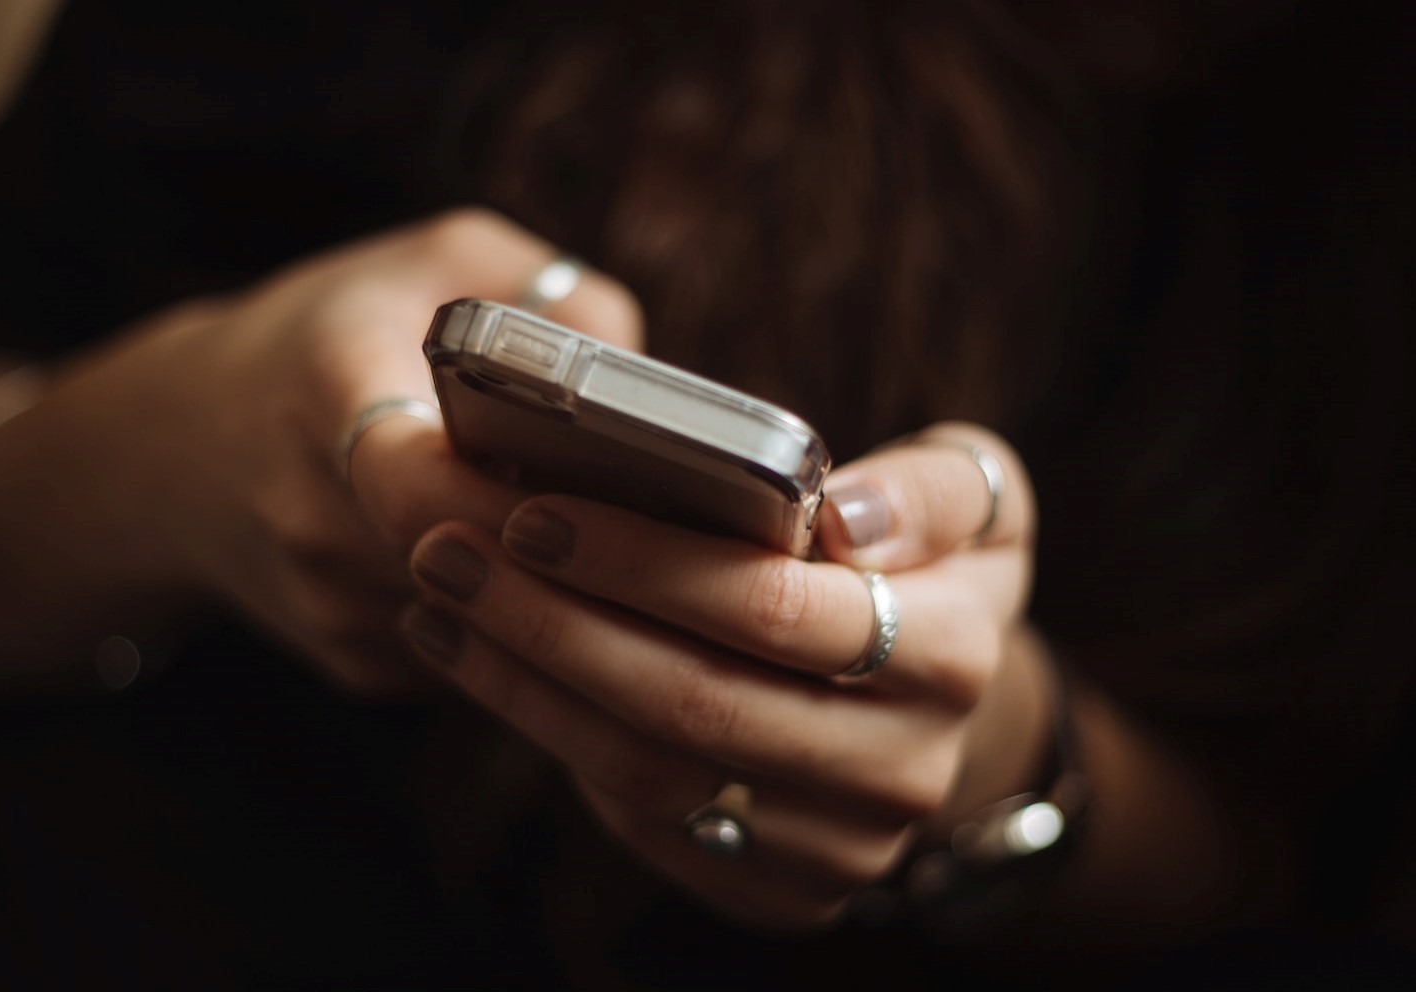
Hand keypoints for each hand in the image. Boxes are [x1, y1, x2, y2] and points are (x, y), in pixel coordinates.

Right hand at [0, 208, 641, 691]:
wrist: (175, 451)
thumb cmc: (329, 336)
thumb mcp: (435, 260)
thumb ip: (550, 294)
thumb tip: (647, 381)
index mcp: (326, 393)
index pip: (418, 479)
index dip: (514, 496)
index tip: (593, 480)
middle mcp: (313, 515)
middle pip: (476, 563)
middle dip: (569, 545)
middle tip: (659, 516)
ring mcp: (330, 606)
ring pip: (490, 620)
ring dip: (556, 589)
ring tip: (618, 537)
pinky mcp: (354, 665)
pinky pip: (473, 653)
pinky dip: (519, 618)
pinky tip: (539, 567)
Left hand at [400, 422, 1045, 925]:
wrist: (934, 708)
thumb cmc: (924, 568)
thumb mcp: (973, 499)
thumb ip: (930, 488)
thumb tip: (843, 517)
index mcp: (953, 655)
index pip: (775, 610)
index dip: (643, 564)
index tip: (534, 512)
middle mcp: (905, 769)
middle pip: (694, 702)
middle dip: (552, 623)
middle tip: (447, 551)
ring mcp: (840, 848)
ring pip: (651, 772)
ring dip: (525, 684)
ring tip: (442, 601)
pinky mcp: (779, 893)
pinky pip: (644, 820)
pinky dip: (549, 736)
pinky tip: (482, 662)